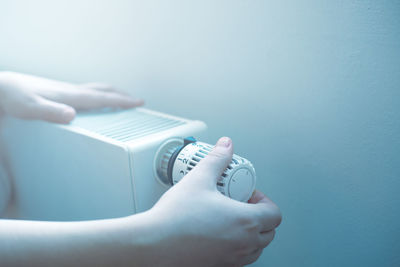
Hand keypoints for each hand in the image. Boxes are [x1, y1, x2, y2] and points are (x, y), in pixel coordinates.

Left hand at [0, 71, 143, 123]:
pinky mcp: (61, 94)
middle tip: (136, 101)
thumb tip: (72, 115)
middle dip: (122, 95)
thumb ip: (51, 112)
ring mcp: (67, 92)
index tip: (139, 102)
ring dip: (112, 95)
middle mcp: (72, 92)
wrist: (1, 89)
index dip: (123, 101)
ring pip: (96, 91)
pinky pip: (87, 94)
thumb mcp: (30, 108)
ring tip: (120, 101)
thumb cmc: (13, 98)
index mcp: (71, 96)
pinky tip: (94, 105)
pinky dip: (98, 98)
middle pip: (104, 91)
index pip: (103, 98)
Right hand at [145, 137, 281, 266]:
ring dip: (250, 234)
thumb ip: (216, 159)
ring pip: (255, 249)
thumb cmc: (175, 218)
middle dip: (259, 216)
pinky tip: (215, 233)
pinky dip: (235, 247)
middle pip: (268, 232)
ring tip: (229, 219)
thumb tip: (226, 146)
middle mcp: (242, 244)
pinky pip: (237, 258)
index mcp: (245, 222)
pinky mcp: (217, 266)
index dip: (265, 201)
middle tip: (240, 205)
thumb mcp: (199, 179)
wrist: (153, 244)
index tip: (249, 195)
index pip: (274, 214)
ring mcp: (231, 259)